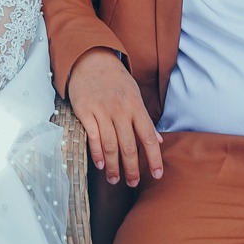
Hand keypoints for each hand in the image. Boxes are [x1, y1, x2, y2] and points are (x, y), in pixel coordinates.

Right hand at [67, 50, 161, 185]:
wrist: (90, 60)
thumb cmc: (115, 81)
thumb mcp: (135, 96)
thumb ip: (145, 120)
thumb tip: (158, 141)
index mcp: (136, 107)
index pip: (148, 137)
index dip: (154, 158)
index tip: (157, 175)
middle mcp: (120, 110)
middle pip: (129, 146)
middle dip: (132, 168)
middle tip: (133, 183)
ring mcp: (102, 111)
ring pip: (110, 145)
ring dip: (114, 166)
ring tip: (115, 180)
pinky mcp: (85, 112)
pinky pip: (92, 137)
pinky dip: (97, 153)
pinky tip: (101, 165)